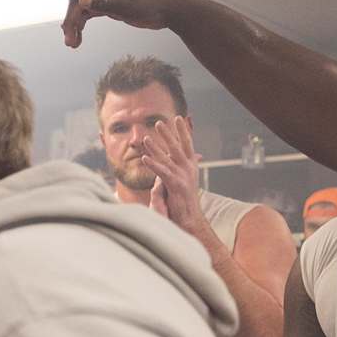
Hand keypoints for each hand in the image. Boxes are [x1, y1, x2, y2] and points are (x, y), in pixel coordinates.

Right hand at [31, 0, 185, 48]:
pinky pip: (87, 15)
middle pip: (75, 1)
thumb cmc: (152, 2)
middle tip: (70, 41)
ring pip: (79, 10)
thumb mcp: (127, 3)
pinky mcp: (107, 4)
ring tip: (73, 44)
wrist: (169, 10)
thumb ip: (104, 1)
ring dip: (74, 27)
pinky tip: (78, 40)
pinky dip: (81, 27)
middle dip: (69, 21)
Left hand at [141, 117, 204, 232]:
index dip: (182, 131)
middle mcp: (189, 168)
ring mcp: (183, 176)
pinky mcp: (177, 185)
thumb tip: (184, 157)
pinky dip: (154, 164)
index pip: (186, 144)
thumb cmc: (183, 201)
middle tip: (159, 122)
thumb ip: (181, 167)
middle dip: (168, 134)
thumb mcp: (183, 180)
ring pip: (168, 158)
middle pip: (177, 147)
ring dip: (156, 147)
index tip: (178, 118)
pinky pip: (163, 172)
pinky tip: (145, 158)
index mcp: (190, 166)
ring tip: (146, 138)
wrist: (190, 218)